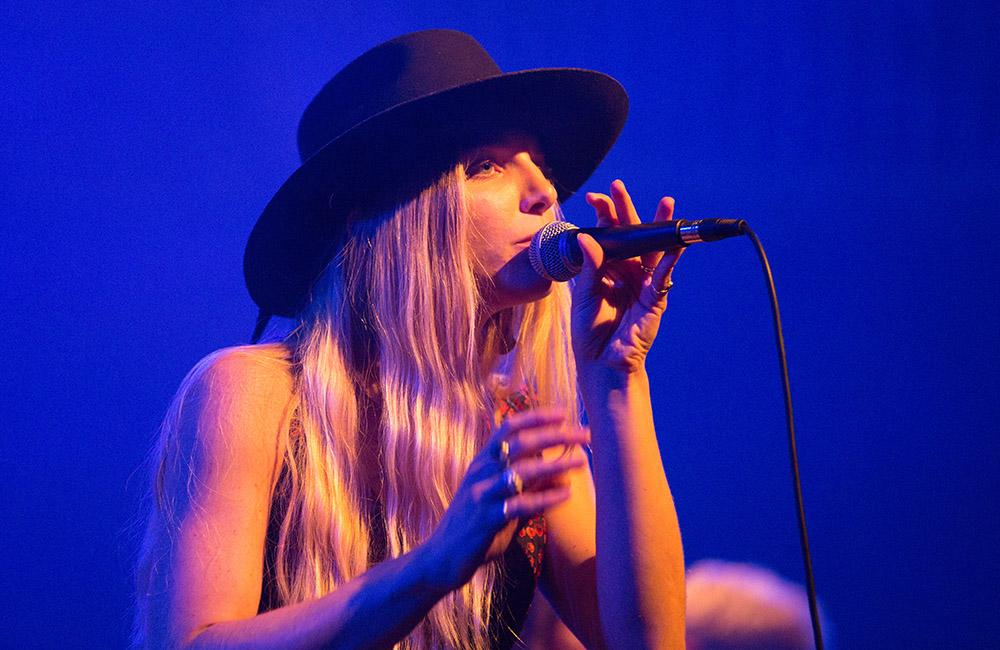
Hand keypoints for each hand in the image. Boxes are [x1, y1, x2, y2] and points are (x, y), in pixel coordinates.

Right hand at [425, 409, 588, 590]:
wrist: (442, 557)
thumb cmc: (474, 526)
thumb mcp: (498, 498)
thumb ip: (525, 486)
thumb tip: (559, 475)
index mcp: (482, 462)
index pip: (508, 429)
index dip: (536, 418)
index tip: (563, 413)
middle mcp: (481, 473)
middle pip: (520, 444)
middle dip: (554, 435)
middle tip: (583, 433)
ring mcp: (483, 495)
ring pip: (521, 471)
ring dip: (555, 464)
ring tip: (581, 460)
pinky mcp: (487, 519)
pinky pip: (521, 504)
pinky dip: (546, 498)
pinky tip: (566, 494)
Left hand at [571, 179, 683, 373]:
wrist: (601, 362)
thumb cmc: (589, 331)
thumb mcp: (585, 295)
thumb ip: (589, 267)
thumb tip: (587, 238)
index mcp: (606, 267)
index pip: (607, 234)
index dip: (604, 215)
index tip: (595, 197)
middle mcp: (626, 270)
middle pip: (630, 235)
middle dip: (626, 209)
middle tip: (618, 186)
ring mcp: (643, 283)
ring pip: (653, 250)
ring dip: (659, 227)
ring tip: (666, 202)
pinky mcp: (655, 299)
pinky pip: (663, 277)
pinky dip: (669, 262)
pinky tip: (673, 246)